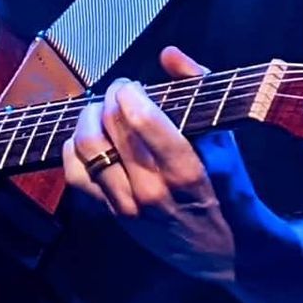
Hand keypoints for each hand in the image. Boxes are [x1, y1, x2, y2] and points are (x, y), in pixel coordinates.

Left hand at [61, 47, 263, 281]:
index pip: (140, 119)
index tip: (133, 86)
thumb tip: (169, 54)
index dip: (128, 92)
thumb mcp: (223, 135)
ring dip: (89, 118)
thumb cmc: (229, 185)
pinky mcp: (112, 215)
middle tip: (119, 93)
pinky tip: (87, 138)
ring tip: (101, 111)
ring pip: (88, 149)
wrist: (228, 248)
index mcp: (185, 169)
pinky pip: (76, 175)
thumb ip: (198, 87)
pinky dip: (74, 149)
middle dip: (109, 98)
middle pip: (110, 128)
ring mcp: (128, 206)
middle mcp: (151, 190)